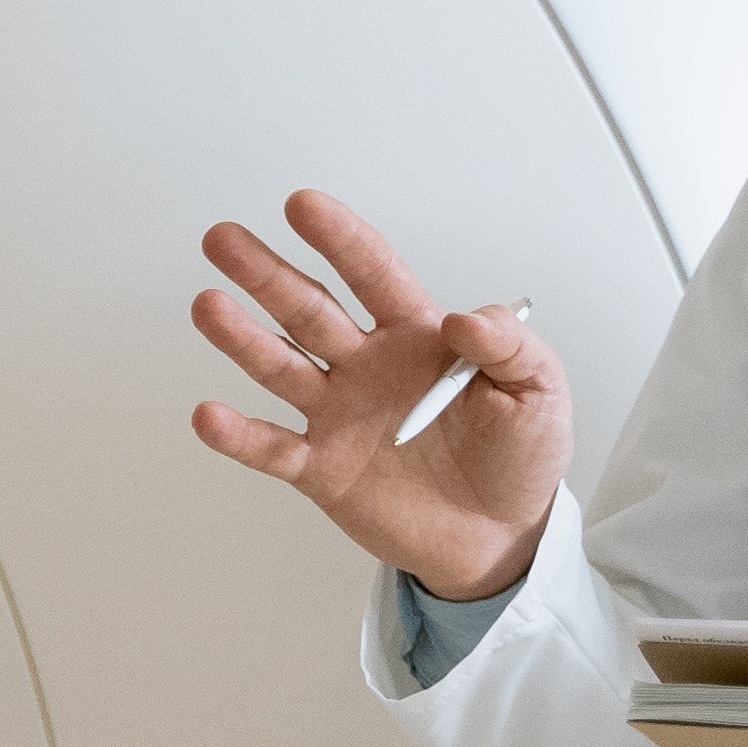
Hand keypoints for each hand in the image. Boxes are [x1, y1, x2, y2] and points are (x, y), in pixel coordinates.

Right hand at [189, 189, 566, 604]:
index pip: (372, 275)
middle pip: (308, 310)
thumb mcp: (539, 391)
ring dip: (242, 338)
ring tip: (208, 306)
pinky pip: (273, 449)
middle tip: (223, 240)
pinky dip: (239, 435)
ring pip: (281, 367)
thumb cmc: (520, 459)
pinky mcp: (323, 470)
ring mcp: (338, 417)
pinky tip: (209, 415)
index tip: (303, 206)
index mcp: (416, 337)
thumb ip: (510, 346)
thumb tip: (463, 319)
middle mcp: (366, 367)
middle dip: (266, 274)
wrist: (501, 540)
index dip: (339, 239)